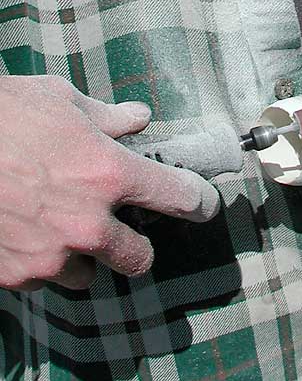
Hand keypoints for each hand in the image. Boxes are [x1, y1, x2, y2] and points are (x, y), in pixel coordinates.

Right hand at [0, 76, 219, 290]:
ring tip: (61, 229)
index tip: (202, 205)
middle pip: (140, 258)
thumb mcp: (60, 101)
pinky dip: (42, 263)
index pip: (178, 197)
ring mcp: (50, 255)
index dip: (198, 202)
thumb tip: (138, 117)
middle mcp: (88, 223)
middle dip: (134, 245)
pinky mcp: (14, 275)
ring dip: (84, 257)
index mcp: (109, 174)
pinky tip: (25, 233)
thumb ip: (108, 117)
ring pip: (89, 275)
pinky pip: (43, 279)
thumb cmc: (0, 114)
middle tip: (120, 228)